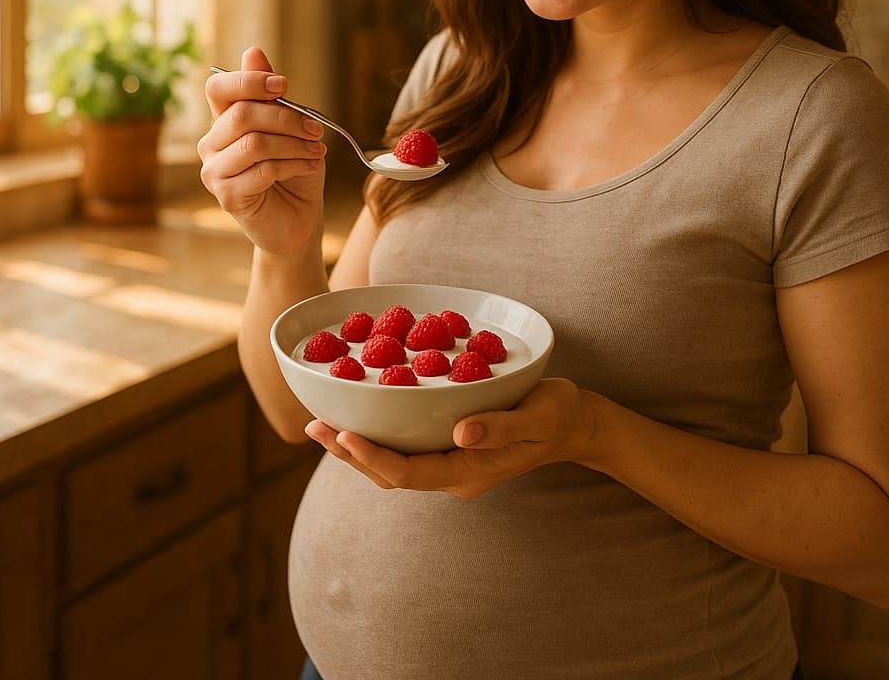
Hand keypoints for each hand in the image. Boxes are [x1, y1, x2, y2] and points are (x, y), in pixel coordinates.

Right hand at [198, 46, 327, 255]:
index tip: (284, 86)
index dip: (249, 81)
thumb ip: (271, 95)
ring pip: (254, 144)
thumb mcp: (290, 129)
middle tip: (316, 129)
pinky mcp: (227, 196)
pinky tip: (310, 166)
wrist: (299, 219)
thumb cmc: (294, 170)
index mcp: (224, 121)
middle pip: (242, 114)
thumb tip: (253, 51)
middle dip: (287, 118)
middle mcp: (212, 144)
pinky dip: (294, 165)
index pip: (218, 87)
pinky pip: (262, 171)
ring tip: (317, 150)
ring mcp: (215, 171)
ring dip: (294, 145)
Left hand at [304, 378, 597, 499]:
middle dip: (350, 452)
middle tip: (315, 426)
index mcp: (468, 471)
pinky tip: (362, 414)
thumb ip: (500, 426)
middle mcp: (453, 473)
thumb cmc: (558, 416)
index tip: (344, 434)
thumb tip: (460, 431)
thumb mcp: (537, 418)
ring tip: (323, 424)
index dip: (372, 456)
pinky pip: (407, 448)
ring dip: (357, 447)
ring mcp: (451, 463)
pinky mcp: (451, 447)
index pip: (409, 472)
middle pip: (389, 472)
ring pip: (393, 463)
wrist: (573, 424)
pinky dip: (379, 434)